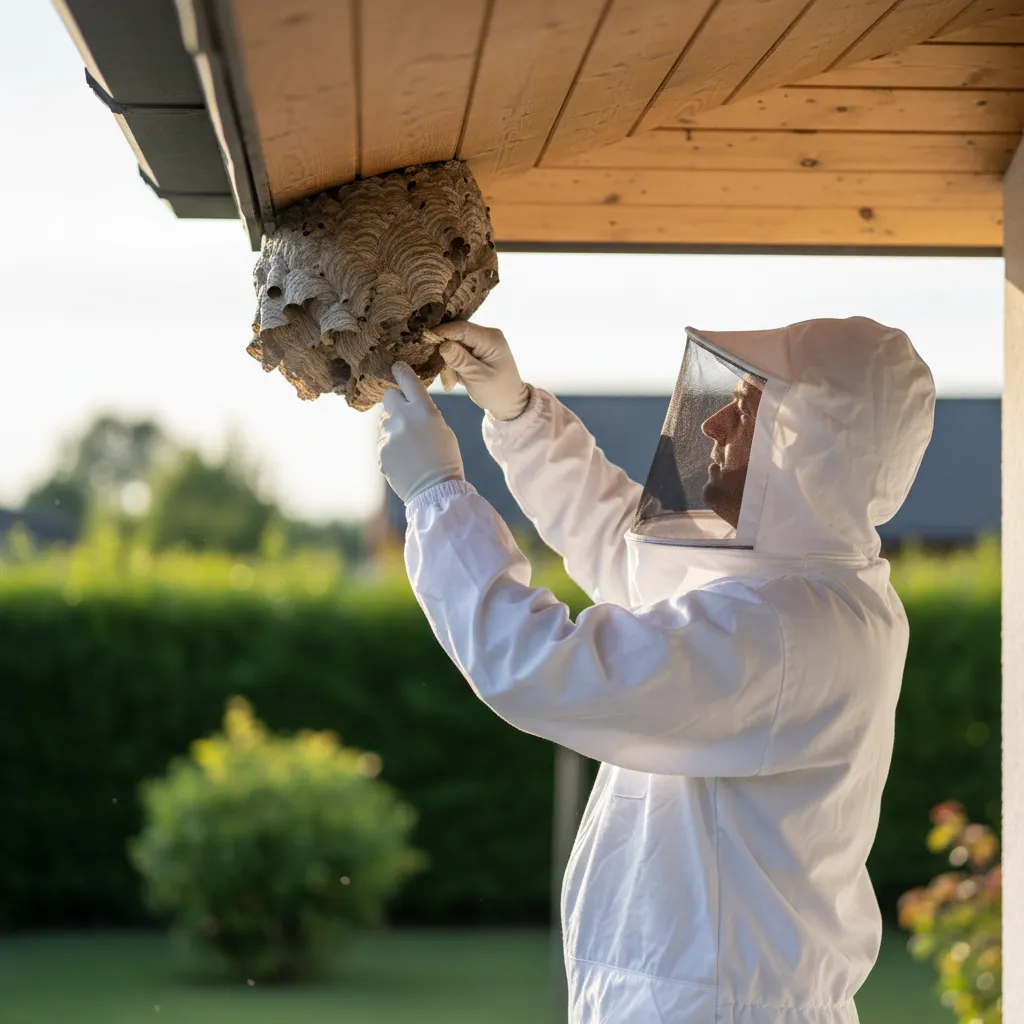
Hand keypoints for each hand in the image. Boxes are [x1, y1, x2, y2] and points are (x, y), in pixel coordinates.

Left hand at [378, 363, 464, 502]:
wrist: (435, 490)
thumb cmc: (446, 460)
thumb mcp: (443, 430)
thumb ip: (426, 414)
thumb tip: (412, 409)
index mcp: (424, 409)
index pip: (408, 381)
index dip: (401, 371)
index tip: (396, 367)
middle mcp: (403, 418)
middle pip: (389, 396)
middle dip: (395, 403)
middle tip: (404, 416)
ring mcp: (390, 435)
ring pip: (385, 422)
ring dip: (394, 429)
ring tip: (409, 448)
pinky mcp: (381, 450)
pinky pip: (383, 442)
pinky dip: (391, 449)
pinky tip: (404, 461)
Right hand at [432, 321, 530, 420]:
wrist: (508, 402)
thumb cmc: (497, 392)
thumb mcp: (477, 378)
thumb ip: (460, 360)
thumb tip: (443, 344)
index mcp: (492, 339)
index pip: (462, 328)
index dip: (442, 332)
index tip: (424, 338)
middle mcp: (487, 335)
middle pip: (456, 335)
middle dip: (447, 354)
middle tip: (445, 376)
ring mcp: (482, 341)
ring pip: (455, 345)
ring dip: (450, 364)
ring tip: (452, 383)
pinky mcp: (476, 349)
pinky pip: (458, 352)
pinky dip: (454, 365)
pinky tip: (457, 379)